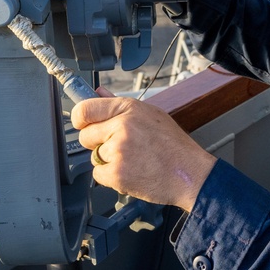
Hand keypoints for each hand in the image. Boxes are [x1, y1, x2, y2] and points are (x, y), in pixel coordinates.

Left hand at [71, 88, 217, 211]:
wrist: (190, 174)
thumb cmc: (173, 146)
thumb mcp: (150, 115)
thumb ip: (119, 105)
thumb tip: (98, 92)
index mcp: (128, 108)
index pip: (85, 109)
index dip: (79, 119)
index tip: (81, 124)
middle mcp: (122, 126)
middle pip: (86, 135)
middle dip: (97, 143)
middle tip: (119, 147)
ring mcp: (118, 150)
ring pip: (95, 156)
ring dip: (108, 161)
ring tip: (133, 160)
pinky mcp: (117, 173)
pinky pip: (99, 175)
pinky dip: (111, 177)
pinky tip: (131, 173)